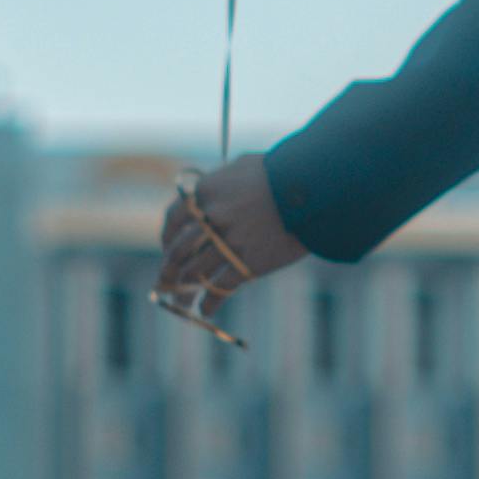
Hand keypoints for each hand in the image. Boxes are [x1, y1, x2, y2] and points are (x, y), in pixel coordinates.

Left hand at [156, 154, 306, 333]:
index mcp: (206, 193)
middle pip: (179, 251)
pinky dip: (210, 301)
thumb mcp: (243, 168)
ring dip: (184, 291)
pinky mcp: (249, 263)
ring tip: (180, 301)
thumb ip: (221, 183)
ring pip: (196, 273)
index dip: (167, 237)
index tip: (168, 248)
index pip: (174, 218)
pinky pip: (221, 288)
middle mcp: (212, 218)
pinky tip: (205, 310)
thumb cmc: (283, 171)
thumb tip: (208, 193)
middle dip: (169, 270)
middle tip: (165, 282)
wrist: (314, 187)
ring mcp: (229, 243)